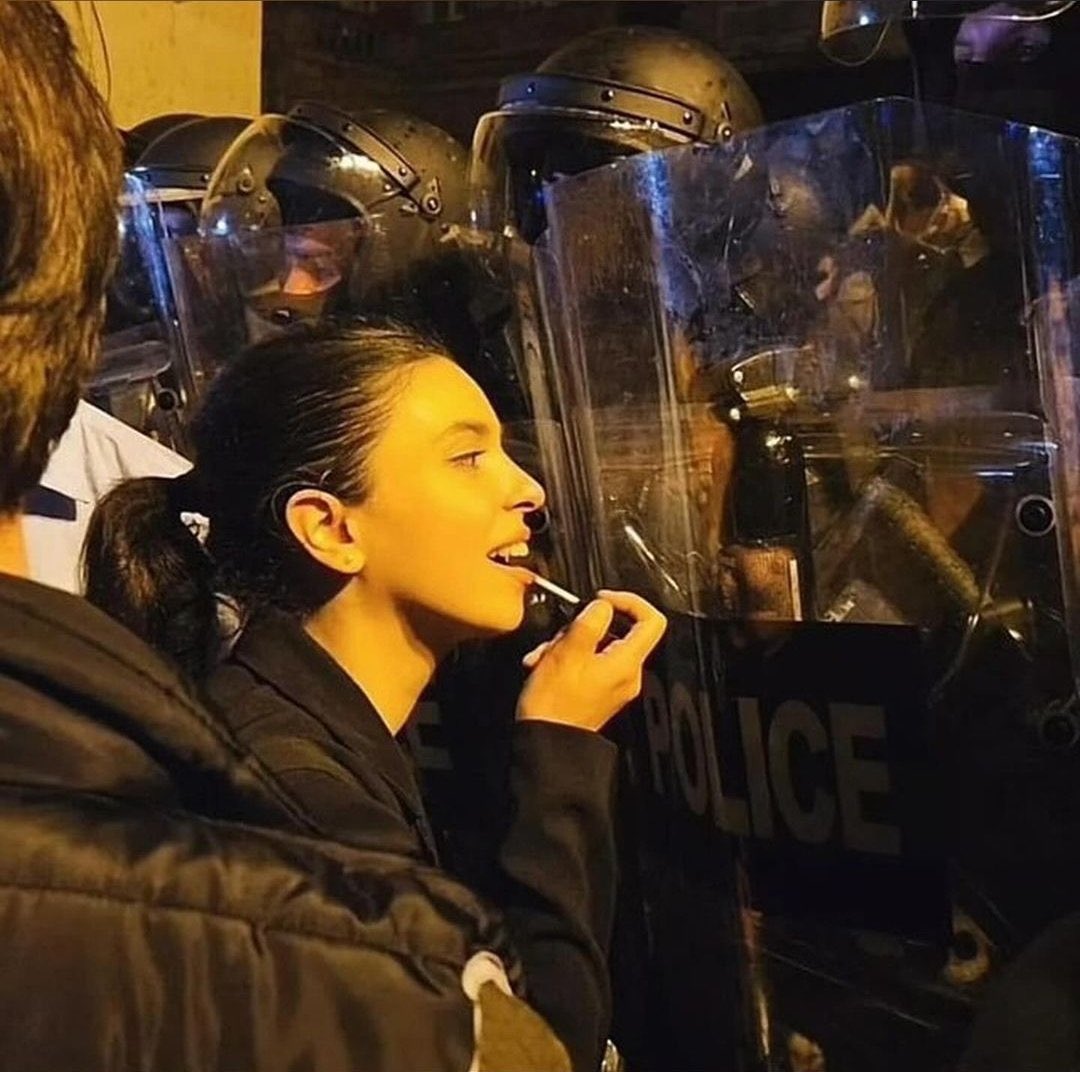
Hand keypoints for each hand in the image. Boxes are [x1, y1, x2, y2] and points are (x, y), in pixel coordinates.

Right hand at [516, 589, 666, 731]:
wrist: (545, 743)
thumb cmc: (554, 704)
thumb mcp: (568, 651)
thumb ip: (590, 621)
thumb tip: (602, 606)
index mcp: (627, 663)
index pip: (651, 619)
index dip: (629, 601)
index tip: (602, 599)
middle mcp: (627, 675)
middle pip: (617, 631)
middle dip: (583, 627)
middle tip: (561, 635)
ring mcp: (614, 685)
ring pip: (597, 645)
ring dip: (568, 643)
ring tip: (545, 655)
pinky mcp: (598, 692)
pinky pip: (588, 663)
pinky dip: (567, 659)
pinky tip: (544, 666)